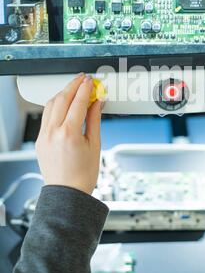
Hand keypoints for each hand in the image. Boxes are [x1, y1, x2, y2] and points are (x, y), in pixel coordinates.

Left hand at [36, 74, 103, 194]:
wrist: (67, 193)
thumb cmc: (83, 175)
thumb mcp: (95, 144)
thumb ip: (94, 119)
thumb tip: (97, 102)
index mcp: (69, 134)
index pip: (78, 102)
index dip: (86, 88)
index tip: (91, 81)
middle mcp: (53, 133)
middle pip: (62, 99)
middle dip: (73, 85)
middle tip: (83, 79)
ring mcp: (44, 136)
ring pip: (51, 105)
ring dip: (63, 93)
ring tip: (74, 88)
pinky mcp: (40, 139)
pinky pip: (46, 116)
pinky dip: (55, 105)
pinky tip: (64, 103)